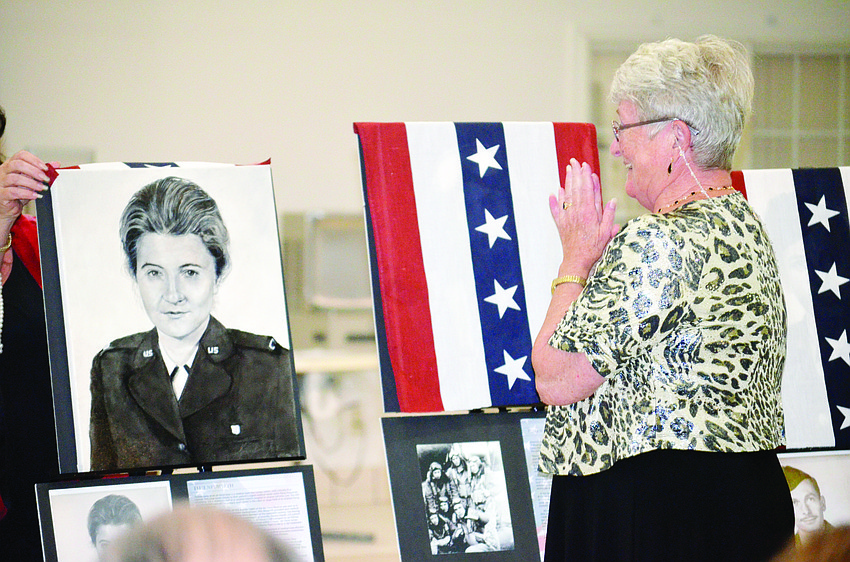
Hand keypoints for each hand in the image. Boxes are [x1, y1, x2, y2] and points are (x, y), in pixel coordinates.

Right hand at [0, 150, 50, 229]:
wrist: (8, 208)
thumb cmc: (18, 192)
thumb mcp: (31, 180)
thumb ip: (41, 171)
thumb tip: (56, 164)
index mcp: (11, 164)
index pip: (21, 155)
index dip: (34, 160)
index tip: (45, 168)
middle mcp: (3, 171)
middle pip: (17, 164)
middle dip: (34, 171)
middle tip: (45, 179)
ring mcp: (0, 182)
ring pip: (14, 178)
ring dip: (32, 183)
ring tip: (42, 188)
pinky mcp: (1, 194)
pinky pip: (13, 192)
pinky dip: (26, 193)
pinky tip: (35, 195)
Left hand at [549, 158, 618, 275]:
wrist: (577, 261)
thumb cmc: (594, 248)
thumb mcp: (606, 232)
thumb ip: (608, 215)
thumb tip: (612, 200)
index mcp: (589, 213)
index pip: (588, 190)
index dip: (586, 177)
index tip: (586, 166)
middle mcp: (577, 213)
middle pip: (576, 189)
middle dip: (575, 174)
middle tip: (574, 162)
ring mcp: (567, 218)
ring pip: (566, 196)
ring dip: (567, 182)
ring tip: (567, 170)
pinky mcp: (561, 224)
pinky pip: (556, 210)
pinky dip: (554, 201)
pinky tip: (554, 192)